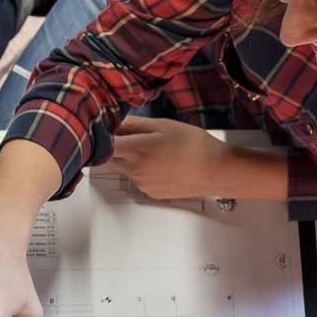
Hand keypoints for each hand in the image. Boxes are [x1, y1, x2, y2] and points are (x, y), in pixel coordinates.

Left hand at [98, 118, 292, 201]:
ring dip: (129, 159)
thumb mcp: (163, 125)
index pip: (102, 146)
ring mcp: (141, 184)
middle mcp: (134, 170)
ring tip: (153, 150)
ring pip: (124, 169)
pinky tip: (161, 164)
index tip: (102, 129)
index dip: (100, 137)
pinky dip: (142, 171)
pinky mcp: (150, 194)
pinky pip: (137, 180)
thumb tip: (114, 122)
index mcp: (136, 150)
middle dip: (114, 147)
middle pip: (110, 159)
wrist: (215, 171)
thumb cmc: (193, 144)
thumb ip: (135, 124)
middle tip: (128, 136)